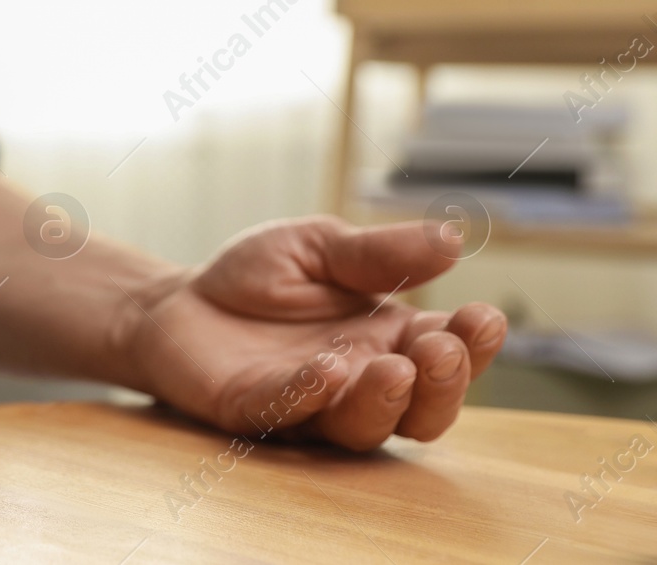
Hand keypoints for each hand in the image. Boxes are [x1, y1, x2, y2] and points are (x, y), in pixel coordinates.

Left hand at [121, 215, 505, 449]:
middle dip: (444, 384)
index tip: (485, 317)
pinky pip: (290, 413)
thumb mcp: (318, 246)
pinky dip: (310, 396)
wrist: (179, 301)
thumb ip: (379, 253)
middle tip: (440, 349)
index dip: (475, 343)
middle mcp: (361, 380)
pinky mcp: (257, 412)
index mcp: (388, 337)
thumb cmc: (257, 277)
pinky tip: (325, 370)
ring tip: (393, 368)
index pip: (449, 351)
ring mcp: (312, 404)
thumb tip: (453, 238)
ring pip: (365, 426)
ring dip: (385, 401)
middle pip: (423, 407)